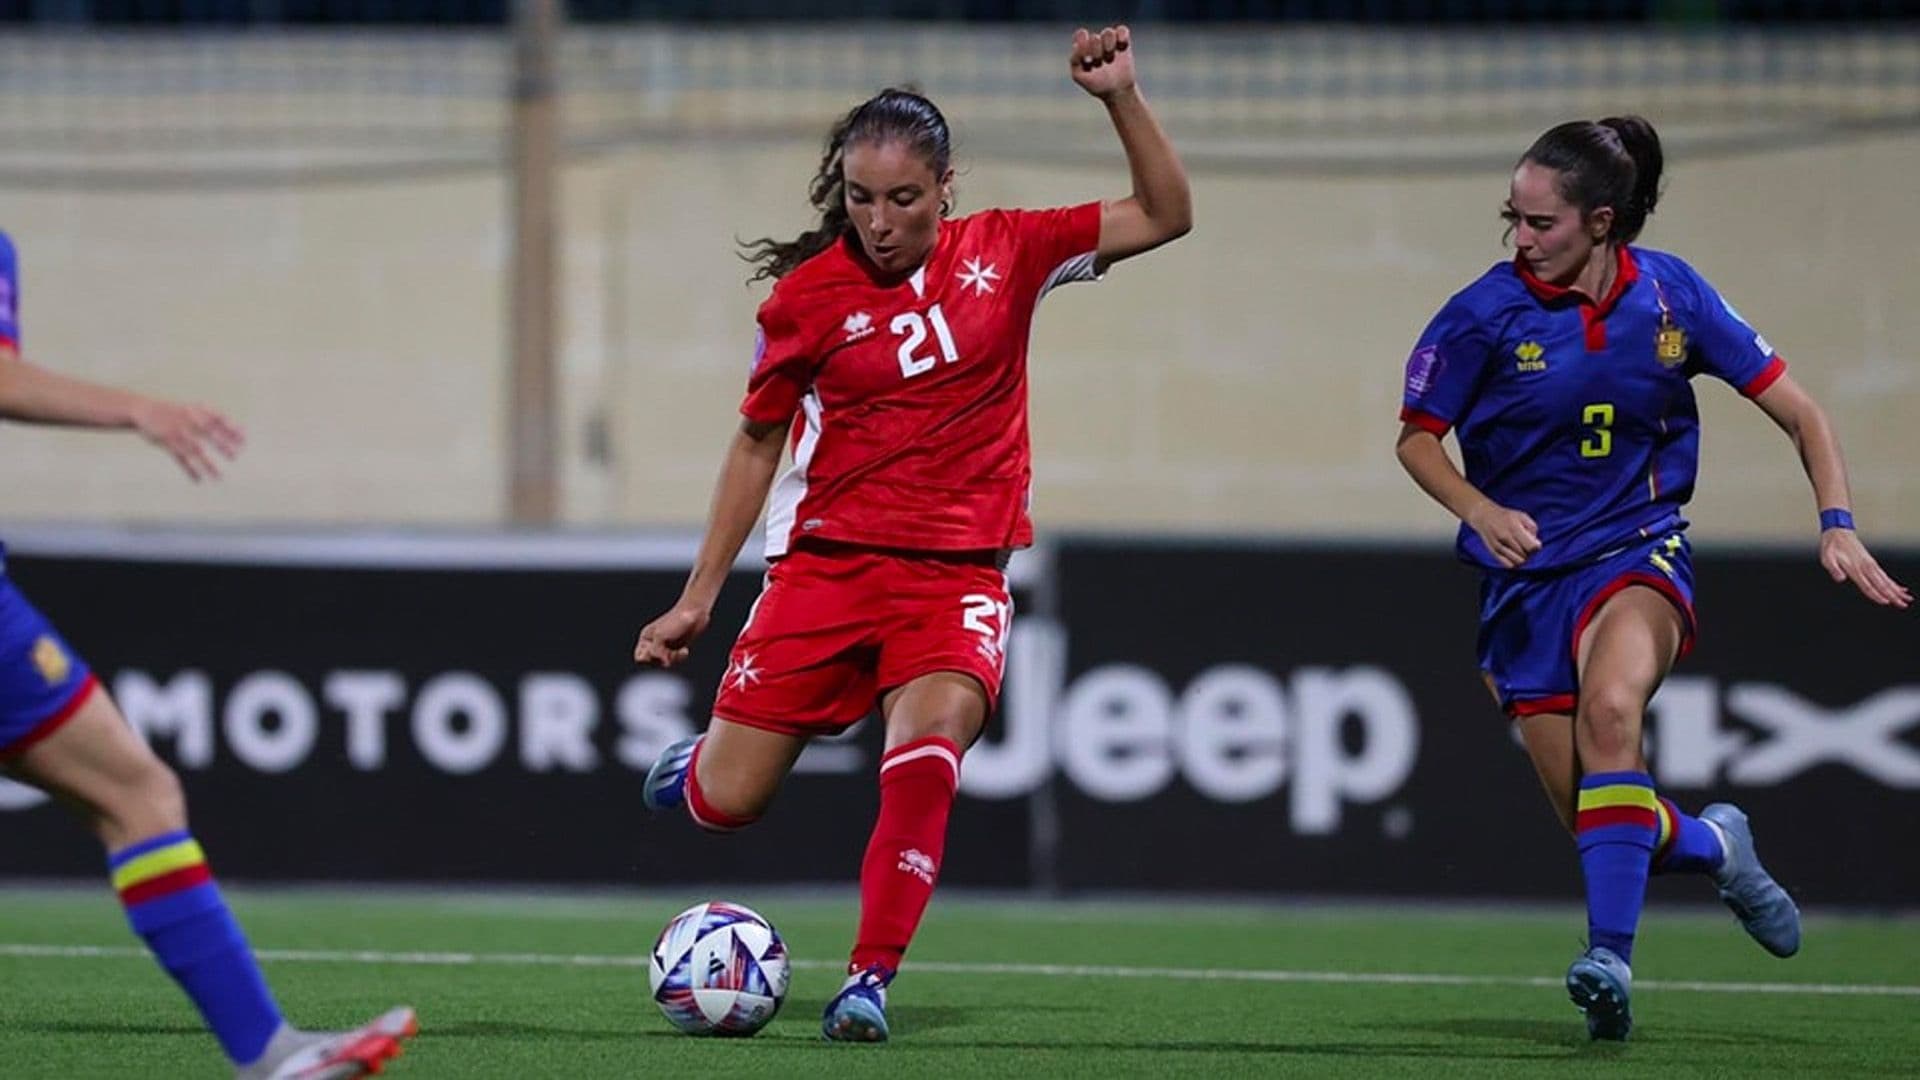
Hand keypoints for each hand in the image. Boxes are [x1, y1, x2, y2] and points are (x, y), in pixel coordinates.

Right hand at [130, 397, 244, 480]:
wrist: (143, 409)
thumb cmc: (174, 411)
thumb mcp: (193, 409)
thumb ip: (214, 418)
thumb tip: (241, 430)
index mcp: (196, 411)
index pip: (218, 419)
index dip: (231, 429)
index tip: (244, 439)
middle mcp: (188, 420)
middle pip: (208, 433)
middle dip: (222, 445)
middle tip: (235, 456)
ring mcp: (177, 432)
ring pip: (195, 450)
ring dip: (208, 464)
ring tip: (219, 477)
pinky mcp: (166, 442)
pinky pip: (180, 458)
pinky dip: (189, 469)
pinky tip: (198, 480)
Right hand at [634, 603, 711, 667]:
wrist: (695, 613)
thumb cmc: (676, 621)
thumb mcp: (660, 635)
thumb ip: (655, 651)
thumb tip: (663, 663)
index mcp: (646, 638)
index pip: (639, 657)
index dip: (647, 658)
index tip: (657, 650)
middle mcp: (654, 643)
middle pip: (652, 662)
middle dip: (661, 659)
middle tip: (668, 651)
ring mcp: (666, 647)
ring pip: (664, 663)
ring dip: (673, 658)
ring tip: (681, 651)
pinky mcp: (677, 649)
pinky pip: (675, 661)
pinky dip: (680, 657)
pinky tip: (685, 650)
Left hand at [1069, 25, 1134, 100]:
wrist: (1117, 91)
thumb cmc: (1096, 84)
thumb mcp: (1080, 76)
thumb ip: (1075, 61)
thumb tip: (1076, 45)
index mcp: (1084, 48)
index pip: (1080, 36)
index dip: (1082, 43)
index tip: (1087, 57)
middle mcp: (1096, 43)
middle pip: (1094, 38)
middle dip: (1096, 52)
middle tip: (1099, 63)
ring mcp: (1110, 42)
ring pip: (1108, 33)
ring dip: (1108, 46)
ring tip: (1110, 58)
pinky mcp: (1123, 43)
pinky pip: (1122, 30)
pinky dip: (1122, 35)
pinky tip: (1122, 46)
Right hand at [1467, 502, 1541, 568]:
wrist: (1484, 516)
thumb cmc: (1506, 516)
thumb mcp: (1522, 516)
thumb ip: (1532, 529)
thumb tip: (1536, 544)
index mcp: (1514, 528)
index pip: (1532, 547)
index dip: (1536, 546)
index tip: (1533, 542)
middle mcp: (1505, 538)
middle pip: (1526, 555)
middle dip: (1529, 552)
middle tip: (1526, 546)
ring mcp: (1498, 546)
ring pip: (1518, 562)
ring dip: (1522, 558)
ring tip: (1520, 551)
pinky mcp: (1493, 553)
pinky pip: (1508, 565)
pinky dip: (1514, 563)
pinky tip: (1514, 556)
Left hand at [1820, 528, 1912, 607]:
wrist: (1838, 531)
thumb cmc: (1831, 546)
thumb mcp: (1826, 557)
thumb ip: (1834, 569)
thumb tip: (1840, 579)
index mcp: (1855, 568)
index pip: (1867, 585)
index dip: (1876, 594)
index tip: (1886, 602)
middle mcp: (1866, 566)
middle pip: (1881, 584)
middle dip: (1893, 595)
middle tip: (1903, 605)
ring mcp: (1870, 564)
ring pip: (1886, 580)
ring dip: (1897, 590)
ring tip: (1906, 599)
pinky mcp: (1871, 562)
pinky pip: (1884, 575)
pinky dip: (1893, 583)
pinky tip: (1900, 589)